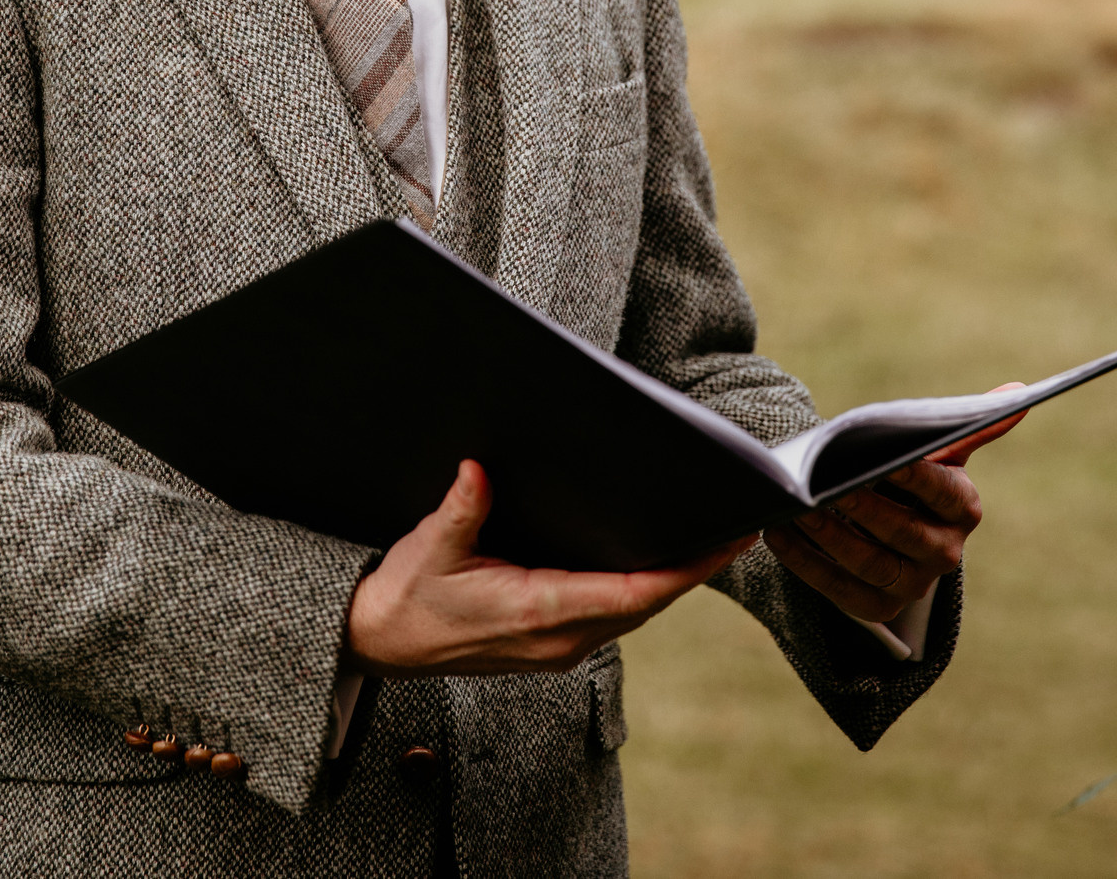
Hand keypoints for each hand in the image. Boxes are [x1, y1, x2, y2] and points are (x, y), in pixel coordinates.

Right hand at [342, 460, 754, 676]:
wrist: (377, 644)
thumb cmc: (405, 596)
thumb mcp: (429, 548)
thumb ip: (460, 509)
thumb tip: (478, 469)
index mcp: (538, 613)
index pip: (632, 594)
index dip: (685, 570)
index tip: (725, 544)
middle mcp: (559, 639)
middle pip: (647, 604)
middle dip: (694, 570)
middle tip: (739, 530)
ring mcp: (558, 648)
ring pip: (634, 613)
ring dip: (672, 580)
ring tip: (711, 539)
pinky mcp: (552, 644)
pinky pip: (613, 616)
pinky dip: (642, 589)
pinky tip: (655, 559)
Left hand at [762, 385, 1025, 626]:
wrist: (892, 531)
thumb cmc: (911, 480)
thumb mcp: (938, 454)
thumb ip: (969, 427)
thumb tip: (1019, 390)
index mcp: (964, 508)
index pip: (943, 492)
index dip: (914, 477)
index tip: (883, 460)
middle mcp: (945, 552)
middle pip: (904, 533)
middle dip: (862, 509)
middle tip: (823, 488)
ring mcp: (912, 584)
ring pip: (870, 565)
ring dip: (829, 538)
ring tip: (796, 510)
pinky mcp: (877, 606)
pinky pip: (840, 591)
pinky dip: (806, 564)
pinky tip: (778, 536)